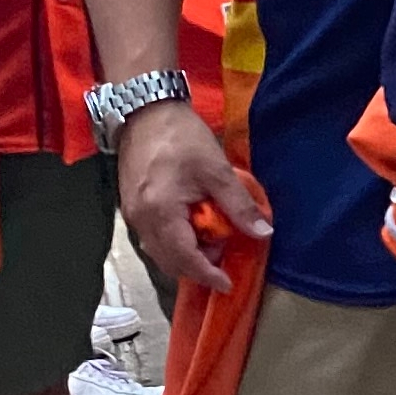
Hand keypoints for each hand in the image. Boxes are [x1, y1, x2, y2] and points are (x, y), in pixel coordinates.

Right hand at [118, 105, 269, 292]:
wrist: (145, 111)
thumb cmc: (182, 138)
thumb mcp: (217, 170)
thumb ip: (239, 205)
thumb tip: (263, 233)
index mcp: (160, 213)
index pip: (184, 258)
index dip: (207, 274)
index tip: (227, 283)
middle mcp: (141, 220)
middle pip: (168, 260)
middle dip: (197, 267)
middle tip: (223, 257)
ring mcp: (132, 214)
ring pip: (158, 251)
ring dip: (184, 255)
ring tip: (212, 243)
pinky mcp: (132, 205)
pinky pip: (152, 236)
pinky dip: (173, 242)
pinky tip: (192, 230)